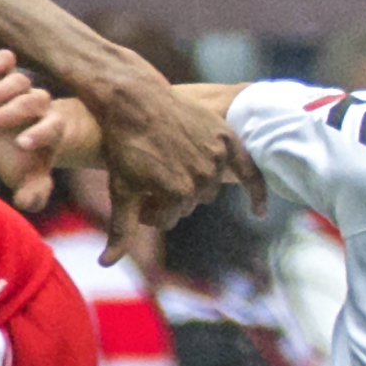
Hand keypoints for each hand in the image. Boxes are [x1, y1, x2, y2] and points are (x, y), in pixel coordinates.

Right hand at [0, 50, 74, 210]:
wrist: (18, 144)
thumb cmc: (25, 164)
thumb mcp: (30, 184)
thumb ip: (33, 195)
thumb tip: (28, 200)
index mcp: (52, 131)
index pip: (53, 127)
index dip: (40, 134)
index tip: (20, 145)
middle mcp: (41, 108)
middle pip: (34, 100)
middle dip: (8, 115)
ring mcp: (23, 91)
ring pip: (21, 80)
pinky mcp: (4, 78)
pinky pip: (5, 61)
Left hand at [77, 69, 253, 260]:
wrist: (134, 100)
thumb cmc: (124, 146)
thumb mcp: (121, 190)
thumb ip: (120, 231)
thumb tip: (106, 265)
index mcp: (179, 194)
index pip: (167, 220)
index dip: (148, 212)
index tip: (135, 199)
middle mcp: (202, 177)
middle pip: (190, 205)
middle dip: (170, 199)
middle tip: (150, 182)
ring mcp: (216, 156)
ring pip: (209, 189)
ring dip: (194, 186)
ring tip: (170, 170)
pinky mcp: (225, 137)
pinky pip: (245, 169)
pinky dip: (252, 189)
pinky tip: (259, 212)